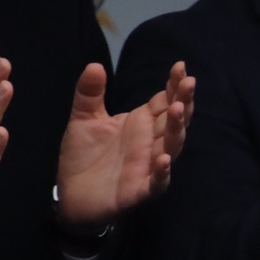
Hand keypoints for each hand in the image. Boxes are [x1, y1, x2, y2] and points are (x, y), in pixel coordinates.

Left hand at [57, 59, 194, 236]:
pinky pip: (156, 183)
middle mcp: (149, 143)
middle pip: (173, 121)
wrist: (70, 195)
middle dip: (183, 101)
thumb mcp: (83, 120)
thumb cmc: (83, 156)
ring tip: (177, 109)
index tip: (180, 66)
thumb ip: (89, 94)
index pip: (164, 101)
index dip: (174, 85)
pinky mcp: (138, 191)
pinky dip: (162, 172)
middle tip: (189, 82)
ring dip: (176, 129)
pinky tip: (164, 158)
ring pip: (171, 147)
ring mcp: (146, 167)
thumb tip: (95, 64)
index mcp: (140, 124)